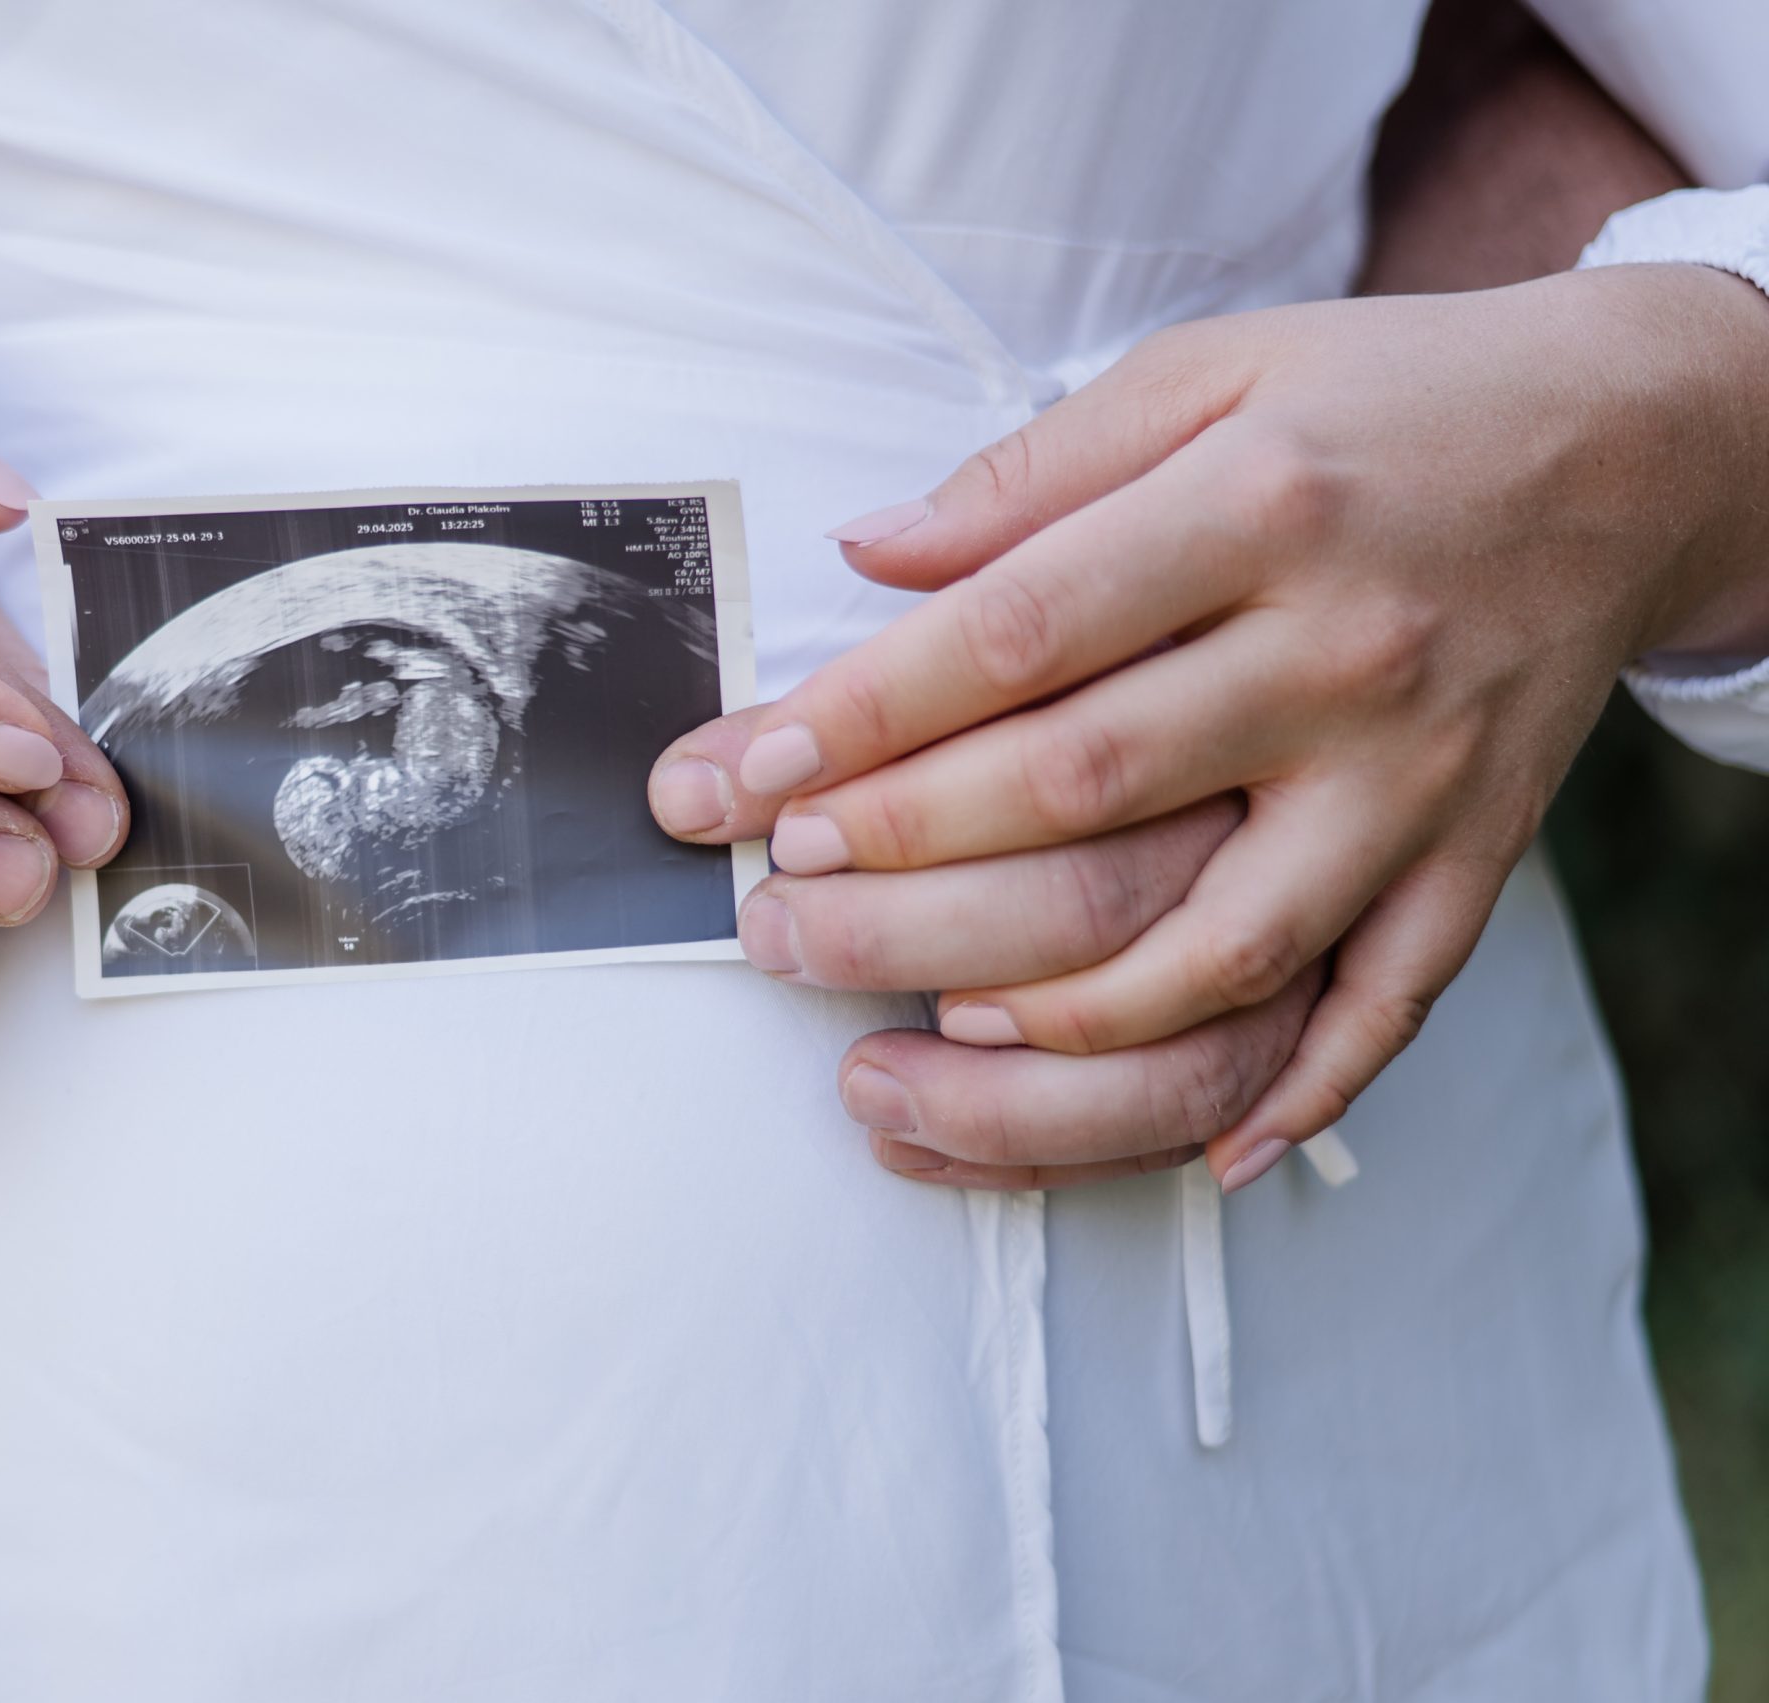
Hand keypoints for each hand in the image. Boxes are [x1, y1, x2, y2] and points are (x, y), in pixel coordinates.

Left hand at [660, 263, 1768, 1187]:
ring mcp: (1415, 774)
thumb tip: (866, 553)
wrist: (1635, 444)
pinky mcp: (1475, 854)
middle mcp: (1341, 654)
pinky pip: (1389, 1005)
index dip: (861, 717)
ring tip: (924, 1037)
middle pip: (1082, 790)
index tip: (740, 775)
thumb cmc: (1382, 403)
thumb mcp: (1209, 373)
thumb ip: (1032, 469)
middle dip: (897, 864)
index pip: (1016, 633)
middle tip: (774, 908)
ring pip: (1221, 943)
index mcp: (1256, 507)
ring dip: (1057, 1015)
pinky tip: (1202, 1152)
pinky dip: (1300, 1093)